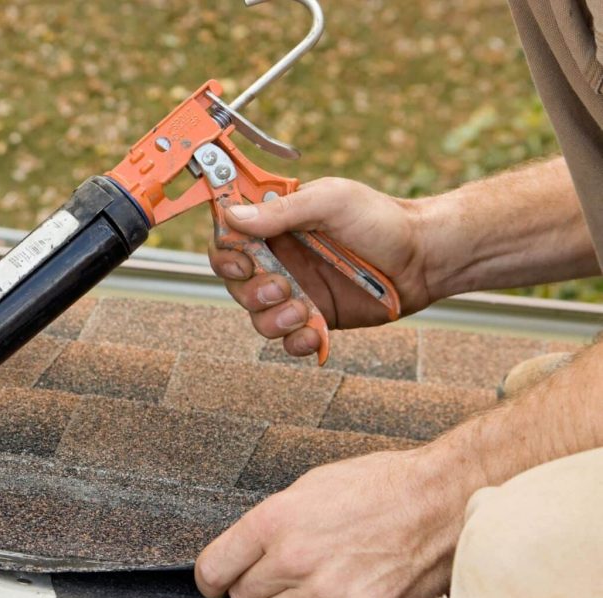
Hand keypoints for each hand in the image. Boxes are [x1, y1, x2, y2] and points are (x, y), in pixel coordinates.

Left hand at [194, 444, 474, 597]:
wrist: (445, 501)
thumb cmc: (381, 486)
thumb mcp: (311, 487)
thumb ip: (272, 523)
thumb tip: (243, 550)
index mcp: (275, 521)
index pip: (214, 569)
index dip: (211, 580)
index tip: (215, 585)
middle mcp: (295, 560)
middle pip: (244, 597)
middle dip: (255, 586)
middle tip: (281, 572)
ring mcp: (328, 593)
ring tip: (322, 575)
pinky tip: (348, 589)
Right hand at [208, 178, 438, 357]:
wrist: (425, 258)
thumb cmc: (382, 219)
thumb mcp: (331, 201)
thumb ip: (281, 211)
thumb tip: (232, 216)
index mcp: (277, 226)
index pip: (228, 240)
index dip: (225, 254)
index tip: (244, 261)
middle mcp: (281, 259)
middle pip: (236, 284)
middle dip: (251, 292)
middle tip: (281, 287)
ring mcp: (297, 292)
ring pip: (257, 317)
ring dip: (272, 320)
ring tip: (302, 312)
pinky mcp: (316, 319)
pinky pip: (288, 341)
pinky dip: (295, 342)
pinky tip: (315, 334)